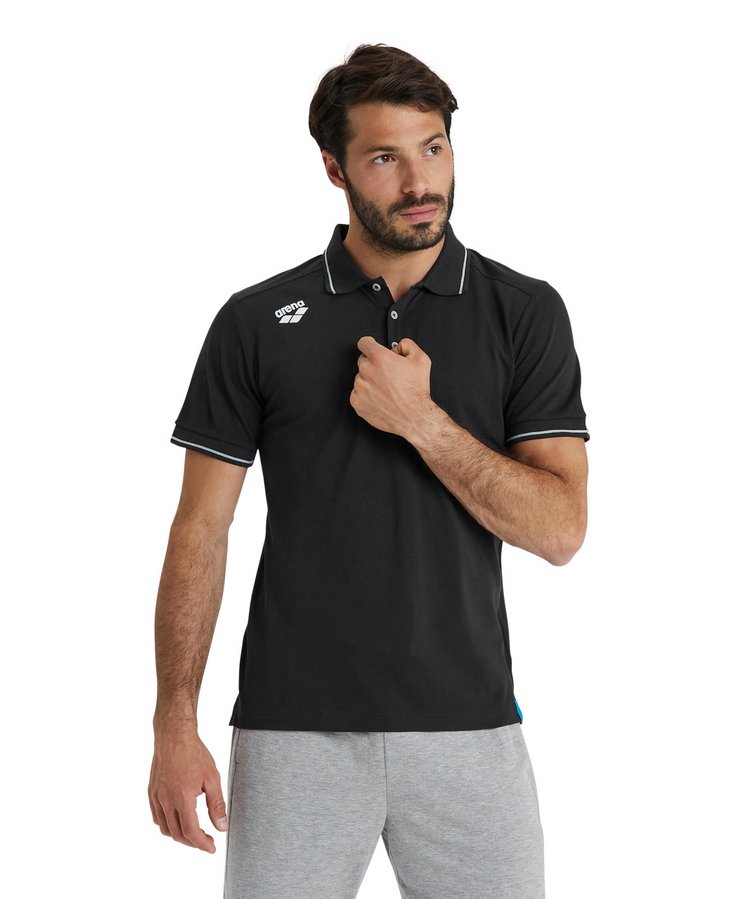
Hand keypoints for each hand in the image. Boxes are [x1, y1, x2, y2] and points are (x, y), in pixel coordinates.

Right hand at [148, 727, 227, 852]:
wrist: (174, 736)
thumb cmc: (194, 753)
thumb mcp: (212, 778)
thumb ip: (217, 805)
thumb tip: (221, 827)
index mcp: (182, 798)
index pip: (191, 832)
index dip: (202, 844)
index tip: (212, 848)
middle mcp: (165, 800)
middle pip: (177, 834)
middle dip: (193, 842)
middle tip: (206, 841)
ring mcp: (156, 797)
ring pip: (165, 828)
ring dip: (179, 836)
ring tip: (194, 833)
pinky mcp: (151, 792)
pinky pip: (157, 817)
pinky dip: (167, 825)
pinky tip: (178, 821)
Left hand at [350, 336, 434, 438]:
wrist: (414, 417)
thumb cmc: (416, 391)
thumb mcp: (421, 359)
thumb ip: (407, 345)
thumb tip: (397, 346)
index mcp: (379, 358)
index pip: (364, 343)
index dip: (369, 344)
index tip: (371, 347)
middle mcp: (367, 371)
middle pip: (363, 361)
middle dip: (374, 365)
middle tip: (387, 375)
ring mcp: (360, 387)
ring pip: (361, 378)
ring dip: (370, 381)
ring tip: (386, 389)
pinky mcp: (356, 401)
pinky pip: (357, 393)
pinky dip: (366, 395)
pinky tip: (380, 398)